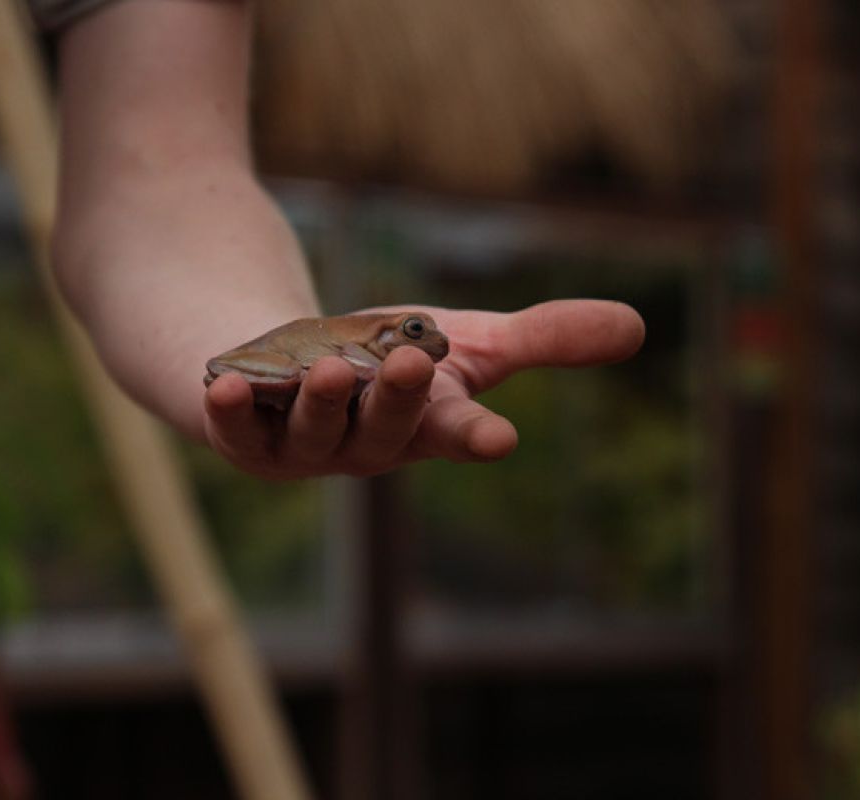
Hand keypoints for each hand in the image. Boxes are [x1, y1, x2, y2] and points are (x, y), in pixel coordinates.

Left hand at [202, 300, 644, 478]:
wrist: (285, 366)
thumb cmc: (387, 359)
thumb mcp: (467, 341)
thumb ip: (545, 339)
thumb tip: (638, 326)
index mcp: (424, 426)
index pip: (456, 434)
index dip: (474, 436)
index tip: (499, 439)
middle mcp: (363, 445)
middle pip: (381, 433)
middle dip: (394, 401)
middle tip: (406, 363)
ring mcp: (300, 444)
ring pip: (312, 433)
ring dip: (322, 404)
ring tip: (330, 368)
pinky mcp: (242, 433)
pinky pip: (233, 431)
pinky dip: (227, 411)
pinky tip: (222, 384)